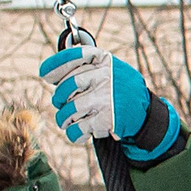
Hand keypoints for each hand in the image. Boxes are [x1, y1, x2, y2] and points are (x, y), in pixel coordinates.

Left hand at [37, 46, 183, 162]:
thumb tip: (50, 74)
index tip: (44, 74)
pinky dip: (73, 133)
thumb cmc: (120, 90)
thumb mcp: (109, 70)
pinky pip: (78, 129)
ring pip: (69, 110)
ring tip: (66, 120)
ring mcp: (105, 99)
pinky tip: (77, 133)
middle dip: (59, 97)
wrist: (146, 114)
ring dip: (63, 118)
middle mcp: (105, 77)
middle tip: (60, 102)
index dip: (55, 65)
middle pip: (67, 86)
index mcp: (104, 61)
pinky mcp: (106, 120)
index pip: (74, 57)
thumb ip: (85, 67)